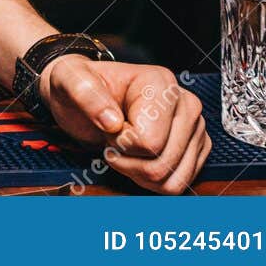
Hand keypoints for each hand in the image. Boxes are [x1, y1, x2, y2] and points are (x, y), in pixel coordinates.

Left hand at [40, 56, 210, 193]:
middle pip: (163, 163)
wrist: (86, 97)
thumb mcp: (68, 80)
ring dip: (139, 173)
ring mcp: (194, 127)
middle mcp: (185, 104)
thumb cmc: (80, 87)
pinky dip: (152, 181)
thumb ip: (85, 95)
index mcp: (160, 83)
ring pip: (173, 179)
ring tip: (125, 148)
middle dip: (129, 160)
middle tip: (113, 138)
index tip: (109, 124)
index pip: (149, 141)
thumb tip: (112, 121)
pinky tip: (137, 159)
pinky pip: (178, 184)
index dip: (121, 142)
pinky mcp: (196, 147)